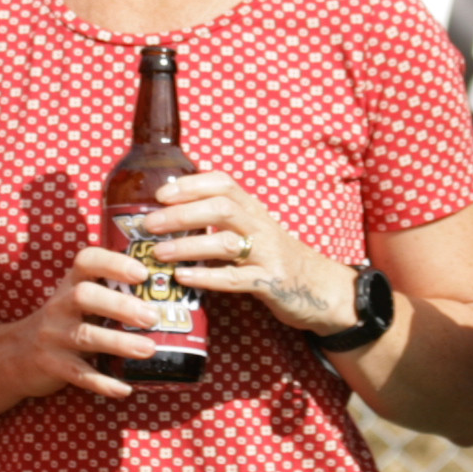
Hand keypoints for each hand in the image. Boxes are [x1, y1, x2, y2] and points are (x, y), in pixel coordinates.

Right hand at [24, 248, 205, 401]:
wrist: (16, 354)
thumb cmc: (64, 321)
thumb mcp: (79, 298)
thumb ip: (112, 290)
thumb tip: (171, 288)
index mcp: (71, 283)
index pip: (87, 261)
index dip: (114, 263)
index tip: (142, 272)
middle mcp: (60, 305)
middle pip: (85, 296)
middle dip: (120, 305)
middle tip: (153, 316)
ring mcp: (53, 335)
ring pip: (85, 336)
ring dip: (118, 343)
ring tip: (149, 349)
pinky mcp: (52, 365)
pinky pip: (78, 374)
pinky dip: (102, 382)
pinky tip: (124, 389)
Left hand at [126, 171, 348, 333]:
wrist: (323, 288)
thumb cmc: (277, 257)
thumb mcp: (254, 230)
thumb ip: (224, 220)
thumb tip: (172, 214)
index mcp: (253, 209)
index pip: (222, 183)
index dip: (191, 185)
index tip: (161, 194)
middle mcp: (260, 225)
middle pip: (220, 208)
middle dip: (182, 213)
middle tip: (150, 224)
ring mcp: (267, 254)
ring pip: (226, 242)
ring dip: (188, 245)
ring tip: (158, 252)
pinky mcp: (271, 282)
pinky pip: (236, 279)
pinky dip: (208, 277)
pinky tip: (183, 277)